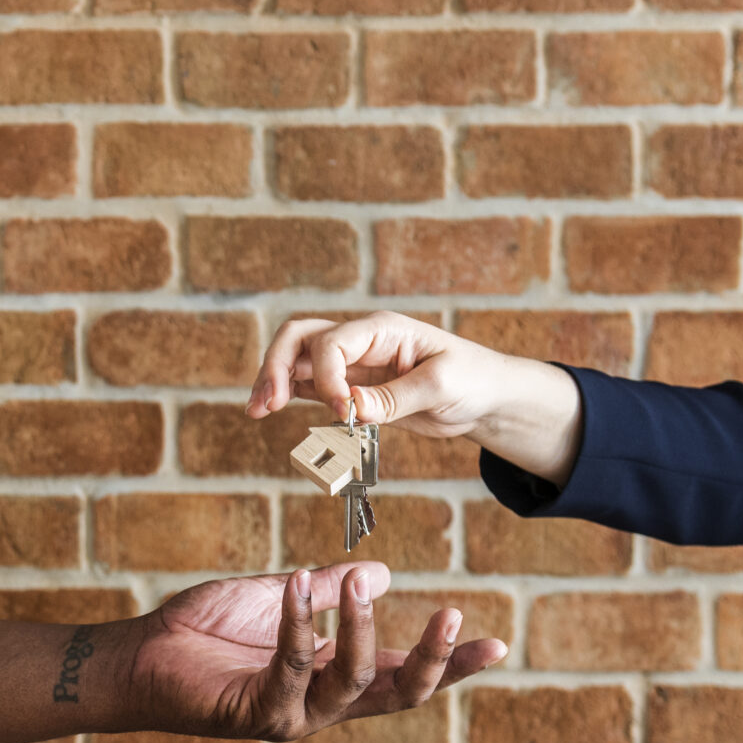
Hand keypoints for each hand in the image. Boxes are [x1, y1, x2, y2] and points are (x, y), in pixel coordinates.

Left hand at [115, 561, 505, 742]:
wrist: (141, 656)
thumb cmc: (204, 629)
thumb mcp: (277, 597)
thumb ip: (328, 591)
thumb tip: (383, 574)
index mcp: (333, 678)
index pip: (404, 676)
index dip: (451, 664)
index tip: (499, 643)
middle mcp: (321, 705)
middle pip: (399, 696)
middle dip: (434, 663)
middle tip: (453, 618)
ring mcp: (293, 715)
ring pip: (353, 680)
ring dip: (362, 627)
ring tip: (360, 586)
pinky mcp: (258, 714)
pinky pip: (294, 666)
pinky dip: (301, 622)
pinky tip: (301, 584)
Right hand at [247, 310, 585, 483]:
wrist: (486, 398)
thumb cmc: (473, 380)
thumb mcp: (442, 386)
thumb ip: (394, 398)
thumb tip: (350, 410)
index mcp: (382, 330)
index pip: (332, 342)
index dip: (326, 378)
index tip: (342, 413)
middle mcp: (361, 341)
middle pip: (300, 338)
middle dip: (276, 366)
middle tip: (265, 403)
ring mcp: (353, 364)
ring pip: (297, 361)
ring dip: (272, 381)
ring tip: (256, 410)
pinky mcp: (352, 388)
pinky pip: (309, 386)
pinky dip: (287, 396)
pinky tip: (270, 411)